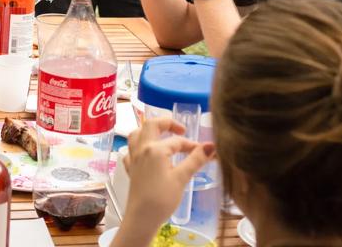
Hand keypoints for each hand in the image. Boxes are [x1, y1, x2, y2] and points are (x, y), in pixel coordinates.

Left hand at [121, 118, 213, 239]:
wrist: (141, 218)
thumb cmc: (162, 199)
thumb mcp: (182, 178)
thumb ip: (196, 159)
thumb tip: (211, 146)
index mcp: (155, 149)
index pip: (177, 141)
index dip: (192, 145)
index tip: (204, 152)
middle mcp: (141, 149)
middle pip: (151, 125)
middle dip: (167, 123)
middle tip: (181, 130)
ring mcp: (133, 158)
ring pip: (136, 134)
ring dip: (149, 130)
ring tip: (161, 135)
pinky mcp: (130, 169)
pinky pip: (131, 150)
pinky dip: (138, 147)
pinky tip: (146, 153)